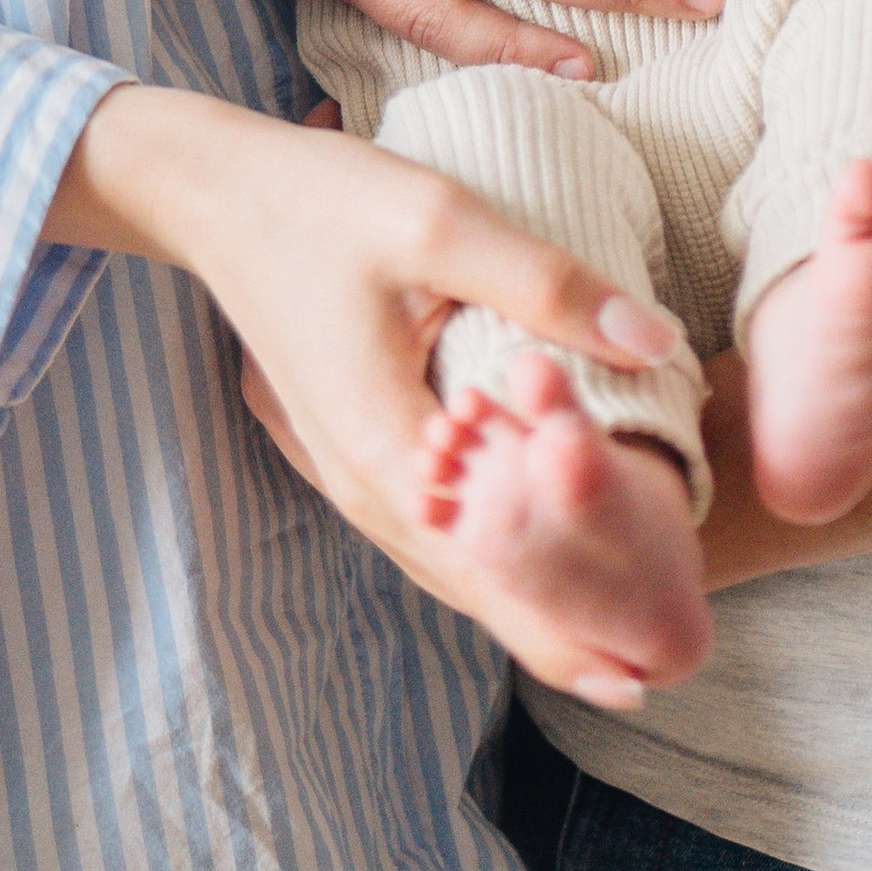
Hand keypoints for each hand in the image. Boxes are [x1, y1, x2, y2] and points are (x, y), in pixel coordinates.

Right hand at [48, 81, 690, 705]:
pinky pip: (431, 526)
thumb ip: (546, 284)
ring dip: (522, 599)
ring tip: (603, 640)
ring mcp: (352, 472)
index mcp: (385, 447)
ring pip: (450, 563)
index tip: (642, 672)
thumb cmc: (323, 203)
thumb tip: (654, 339)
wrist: (217, 194)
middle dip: (556, 631)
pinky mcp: (355, 447)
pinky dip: (485, 556)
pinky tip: (527, 557)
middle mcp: (364, 485)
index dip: (566, 624)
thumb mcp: (440, 223)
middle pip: (473, 586)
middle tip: (646, 676)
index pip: (490, 569)